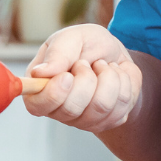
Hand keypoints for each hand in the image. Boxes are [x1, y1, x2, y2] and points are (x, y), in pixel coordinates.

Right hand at [24, 24, 143, 132]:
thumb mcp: (72, 37)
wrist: (114, 53)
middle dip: (86, 77)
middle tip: (86, 63)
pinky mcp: (107, 122)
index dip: (54, 93)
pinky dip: (123, 82)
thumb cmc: (87, 44)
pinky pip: (121, 107)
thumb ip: (57, 53)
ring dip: (108, 77)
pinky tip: (115, 76)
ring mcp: (83, 121)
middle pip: (72, 108)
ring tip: (102, 66)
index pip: (37, 106)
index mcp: (39, 89)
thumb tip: (40, 73)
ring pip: (101, 107)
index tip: (67, 75)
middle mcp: (58, 111)